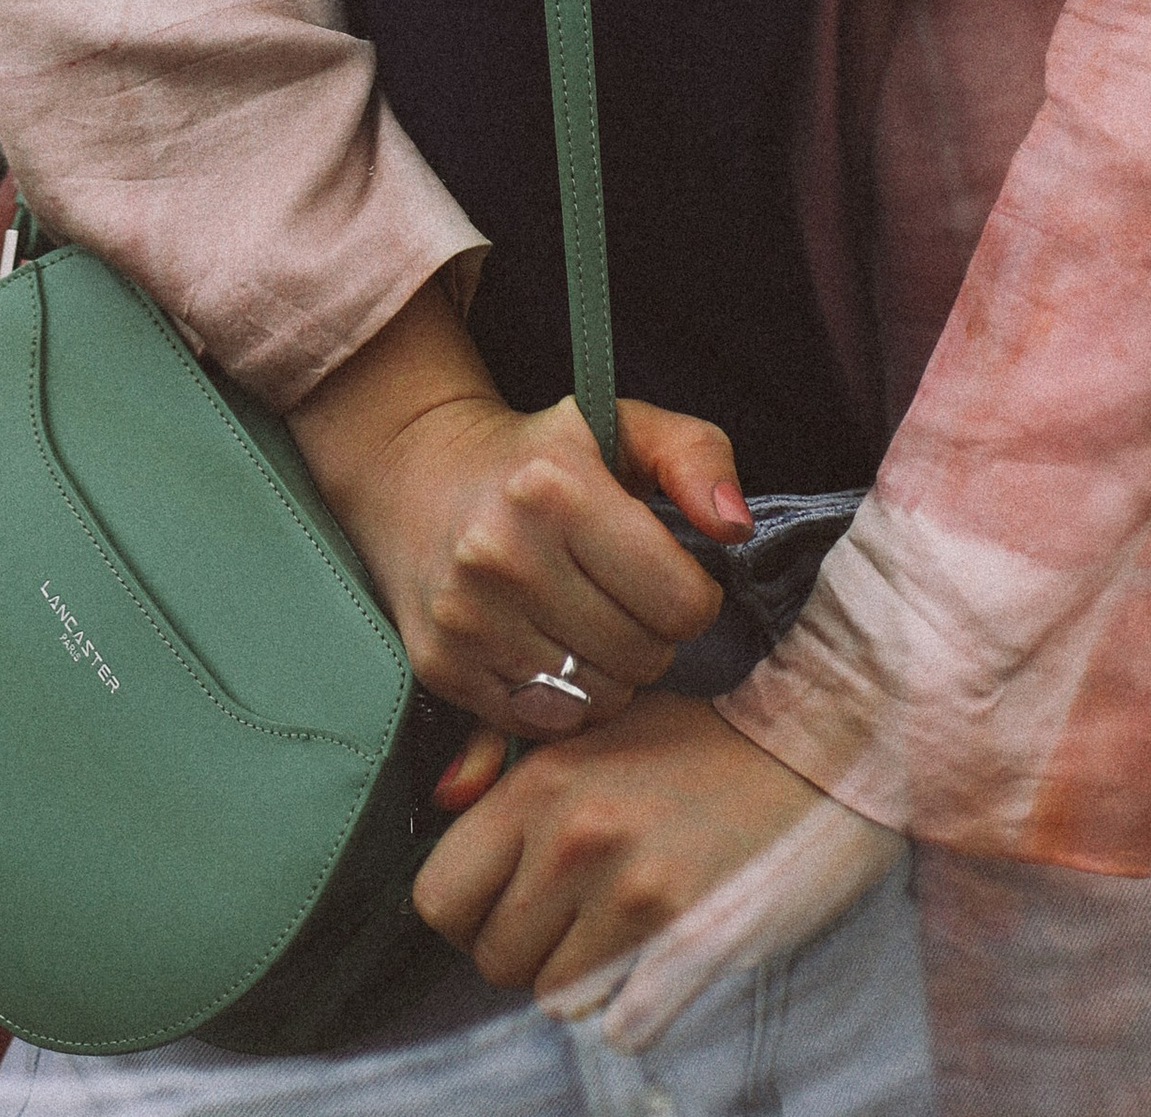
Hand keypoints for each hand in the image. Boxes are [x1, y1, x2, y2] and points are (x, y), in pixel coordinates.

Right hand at [288, 284, 746, 732]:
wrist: (415, 468)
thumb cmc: (541, 454)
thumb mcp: (624, 428)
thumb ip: (697, 458)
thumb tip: (735, 528)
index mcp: (557, 486)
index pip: (683, 604)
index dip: (691, 594)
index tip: (662, 572)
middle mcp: (503, 551)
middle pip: (645, 658)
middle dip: (650, 634)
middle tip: (619, 595)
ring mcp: (466, 614)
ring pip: (599, 698)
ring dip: (607, 670)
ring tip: (582, 618)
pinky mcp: (441, 663)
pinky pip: (545, 722)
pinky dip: (559, 698)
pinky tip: (544, 645)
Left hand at [414, 690, 821, 993]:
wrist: (821, 744)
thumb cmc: (704, 735)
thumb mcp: (595, 723)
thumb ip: (505, 760)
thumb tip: (444, 801)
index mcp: (541, 781)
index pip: (437, 897)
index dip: (467, 909)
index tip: (505, 897)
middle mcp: (575, 838)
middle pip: (493, 959)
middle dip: (528, 946)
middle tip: (577, 912)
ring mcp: (634, 896)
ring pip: (553, 999)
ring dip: (582, 977)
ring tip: (624, 926)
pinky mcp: (693, 946)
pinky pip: (620, 1027)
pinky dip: (635, 1006)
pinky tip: (662, 957)